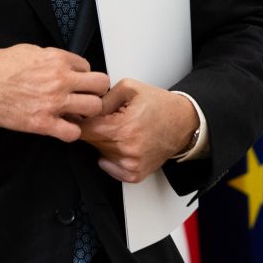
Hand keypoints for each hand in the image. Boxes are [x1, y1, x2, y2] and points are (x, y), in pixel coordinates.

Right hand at [0, 45, 109, 141]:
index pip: (88, 67)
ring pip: (94, 108)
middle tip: (85, 97)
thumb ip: (52, 58)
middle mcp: (60, 79)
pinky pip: (73, 132)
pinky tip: (63, 127)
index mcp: (57, 59)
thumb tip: (64, 65)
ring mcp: (54, 102)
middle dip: (94, 92)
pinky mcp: (43, 123)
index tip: (77, 83)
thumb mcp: (31, 50)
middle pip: (100, 86)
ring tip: (77, 113)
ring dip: (87, 112)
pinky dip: (71, 132)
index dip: (83, 76)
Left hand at [78, 80, 199, 183]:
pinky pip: (110, 169)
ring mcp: (131, 164)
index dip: (79, 120)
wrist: (183, 122)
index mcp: (123, 128)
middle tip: (107, 119)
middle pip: (90, 142)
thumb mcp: (129, 88)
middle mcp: (127, 149)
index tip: (80, 115)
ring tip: (120, 129)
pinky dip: (111, 158)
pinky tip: (122, 144)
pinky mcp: (135, 174)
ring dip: (103, 142)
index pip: (84, 130)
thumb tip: (86, 108)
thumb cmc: (159, 105)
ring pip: (100, 153)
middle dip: (93, 129)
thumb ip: (103, 98)